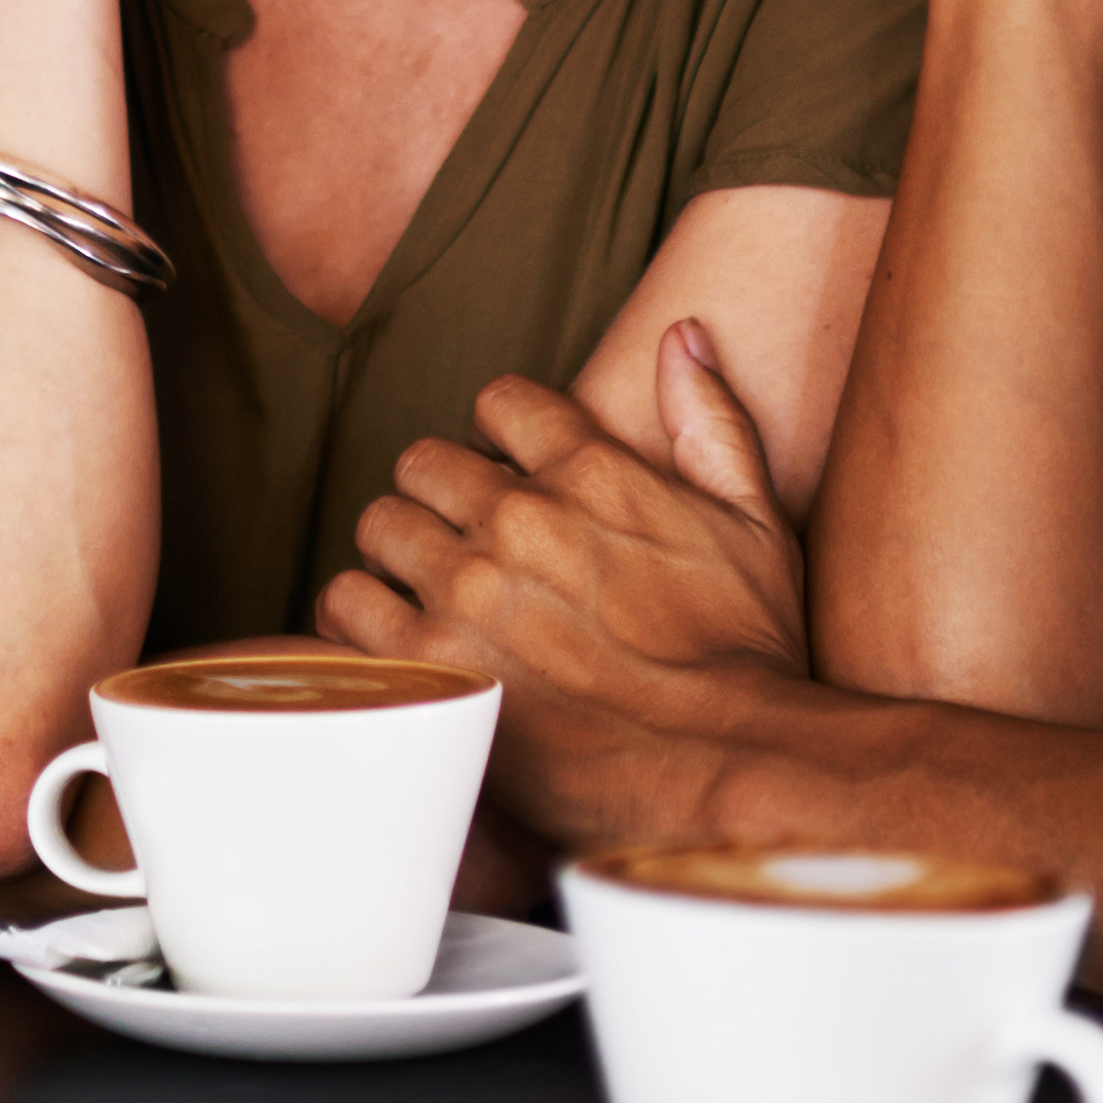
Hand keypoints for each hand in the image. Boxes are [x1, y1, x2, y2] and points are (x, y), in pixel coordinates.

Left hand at [319, 331, 807, 851]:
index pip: (499, 401)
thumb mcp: (757, 523)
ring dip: (400, 555)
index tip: (509, 476)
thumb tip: (680, 337)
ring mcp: (468, 588)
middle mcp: (518, 515)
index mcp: (591, 469)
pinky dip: (360, 619)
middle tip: (464, 547)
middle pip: (424, 462)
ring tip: (428, 594)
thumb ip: (711, 421)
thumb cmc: (749, 655)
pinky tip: (395, 641)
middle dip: (440, 498)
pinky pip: (345, 606)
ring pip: (380, 525)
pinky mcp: (433, 663)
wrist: (729, 766)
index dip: (500, 437)